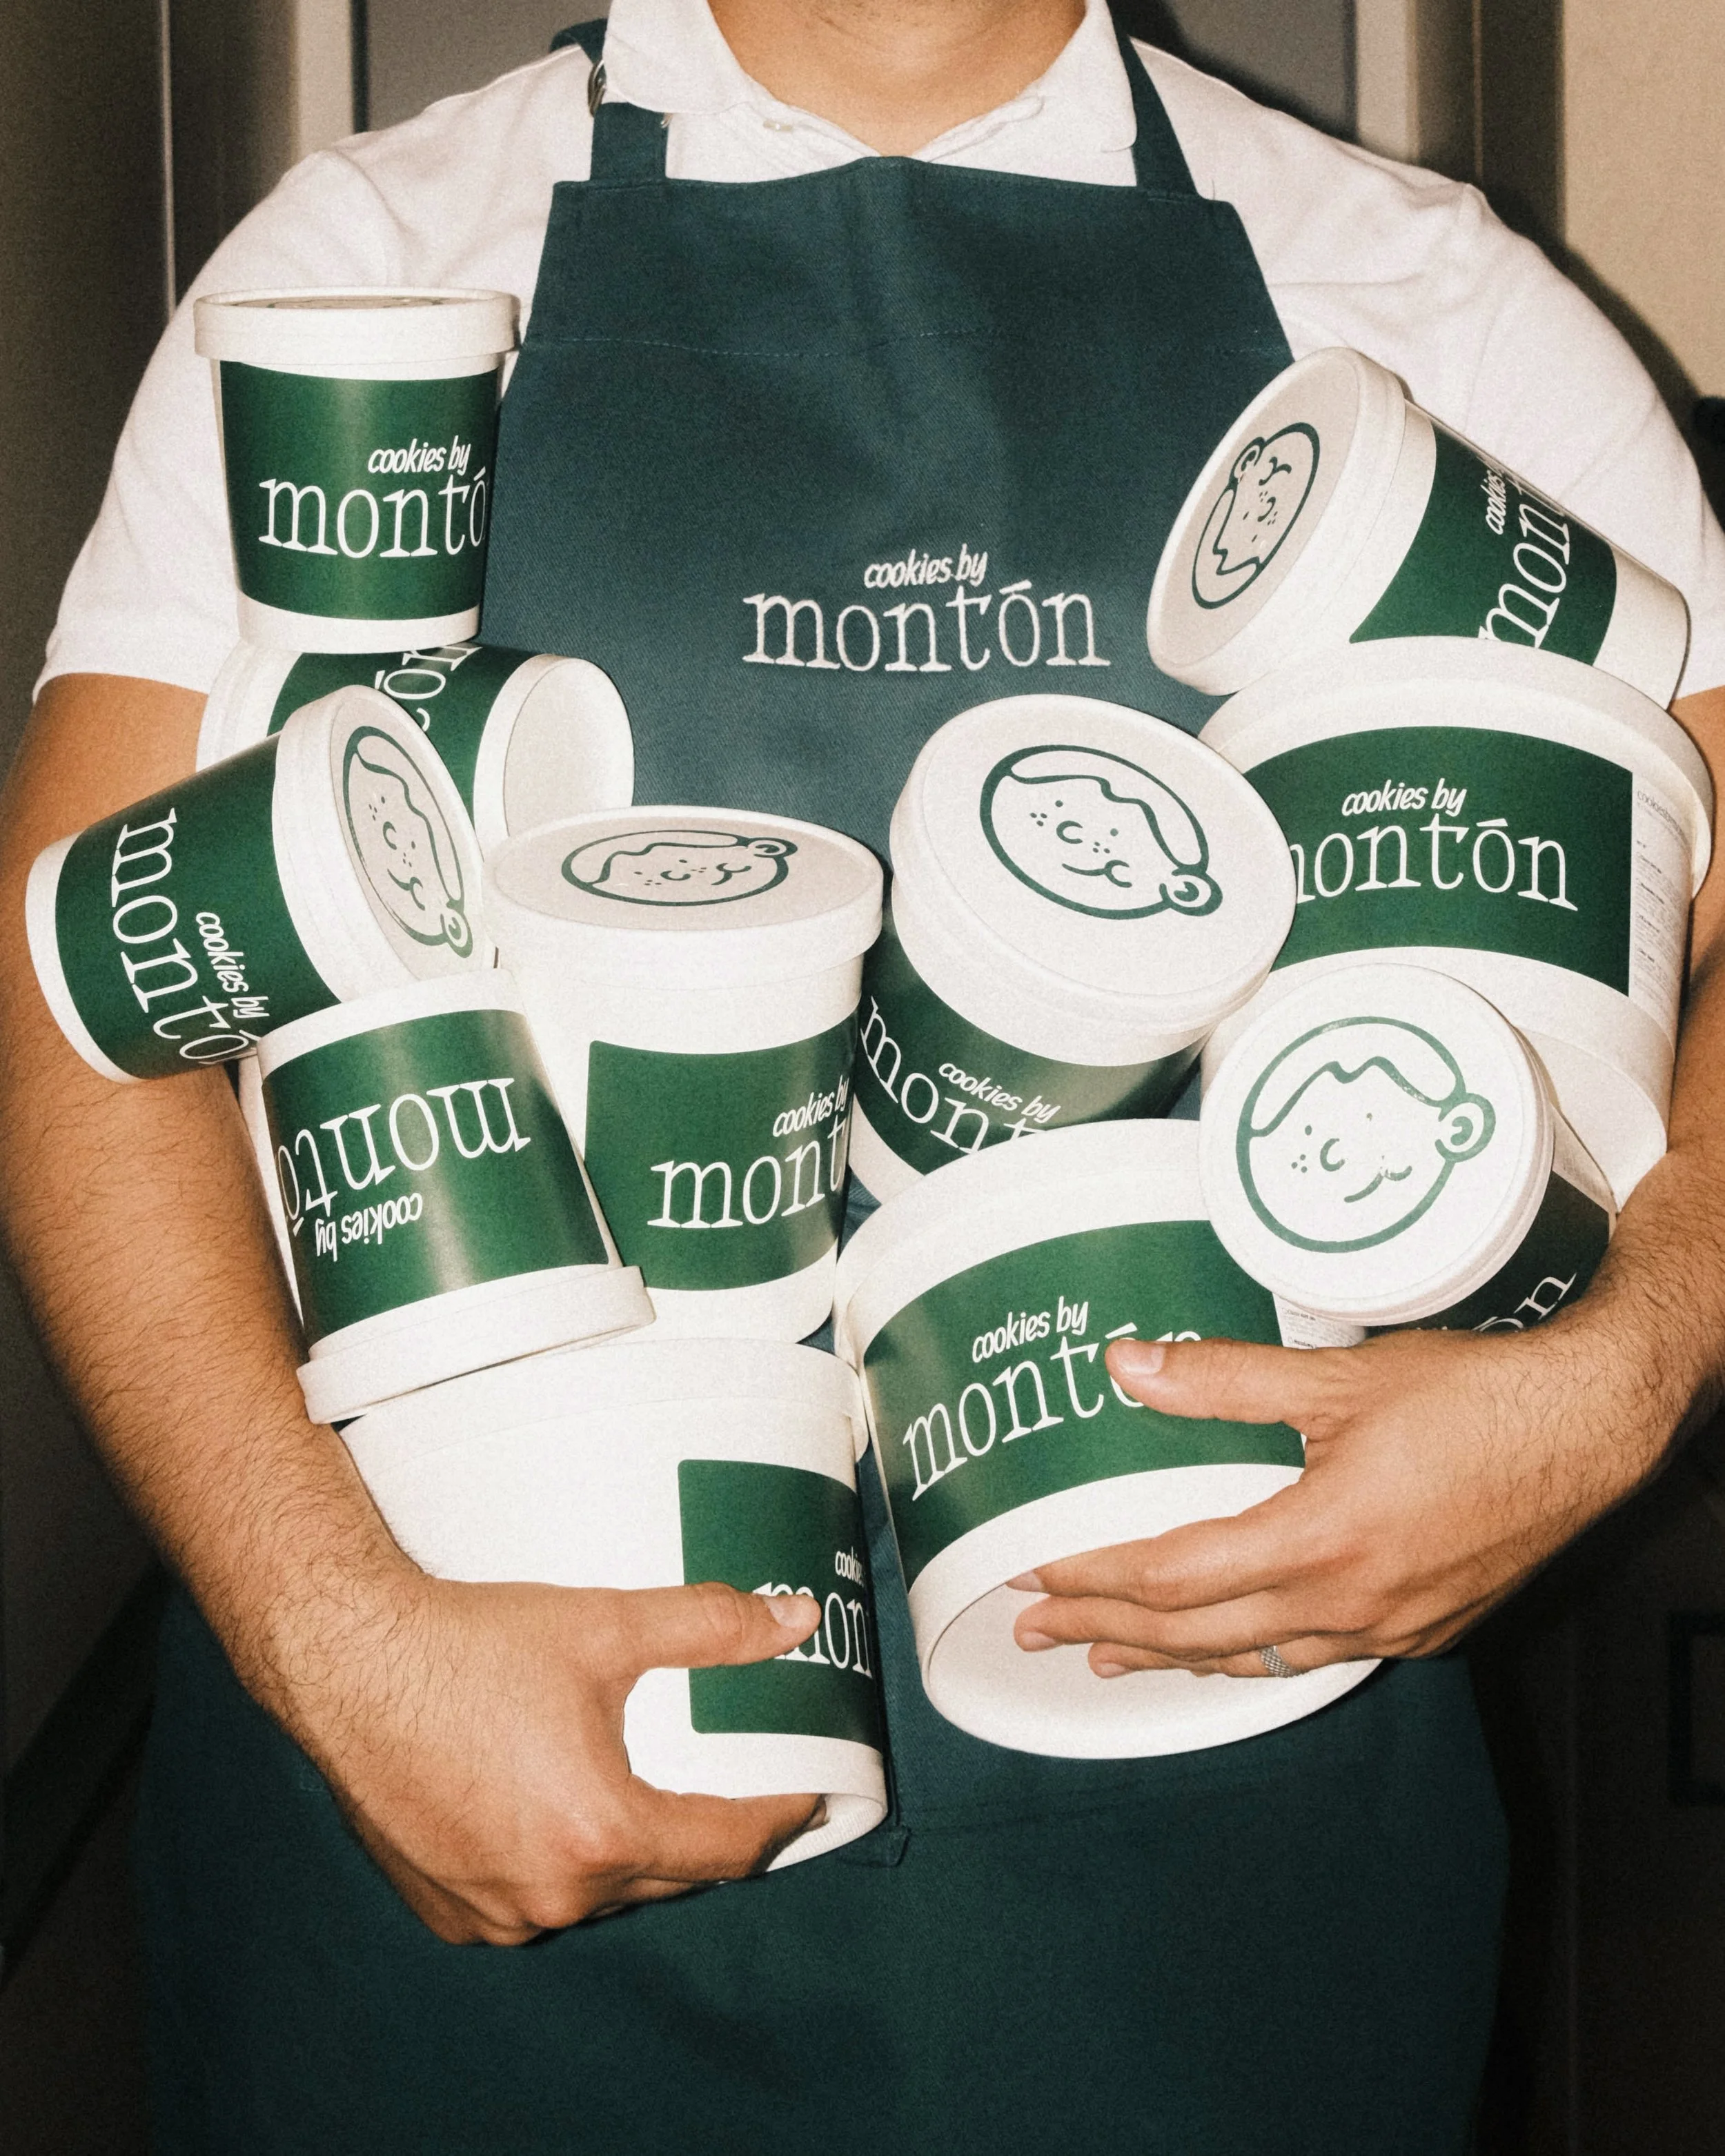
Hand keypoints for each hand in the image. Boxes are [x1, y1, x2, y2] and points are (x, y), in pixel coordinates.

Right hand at [287, 1571, 824, 1942]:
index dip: (778, 1819)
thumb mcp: (607, 1626)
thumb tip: (794, 1618)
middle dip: (706, 1836)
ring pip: (598, 1894)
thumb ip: (710, 1627)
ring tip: (645, 1796)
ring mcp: (494, 1913)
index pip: (727, 1847)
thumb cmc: (473, 1644)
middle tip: (732, 1787)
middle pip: (667, 1876)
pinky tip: (560, 1819)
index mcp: (601, 1833)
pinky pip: (531, 1902)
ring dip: (629, 1855)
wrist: (349, 1662)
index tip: (807, 1796)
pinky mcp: (449, 1911)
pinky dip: (557, 1869)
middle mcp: (552, 1893)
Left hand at [1010, 1316, 1677, 1679]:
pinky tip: (1232, 1648)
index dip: (1096, 1577)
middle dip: (1108, 1631)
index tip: (1034, 1574)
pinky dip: (1254, 1655)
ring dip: (1175, 1657)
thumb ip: (1223, 1377)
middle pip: (1200, 1634)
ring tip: (1111, 1657)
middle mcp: (1351, 1603)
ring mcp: (1391, 1627)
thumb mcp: (1337, 1376)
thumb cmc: (1473, 1396)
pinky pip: (1316, 1657)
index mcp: (1321, 1541)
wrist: (1590, 1429)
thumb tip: (1126, 1365)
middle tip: (1036, 1632)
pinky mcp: (1425, 1629)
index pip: (1175, 1577)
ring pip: (1257, 1658)